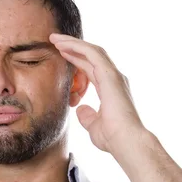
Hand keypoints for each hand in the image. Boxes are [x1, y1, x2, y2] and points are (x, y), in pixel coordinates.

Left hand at [49, 33, 146, 153]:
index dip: (76, 60)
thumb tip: (80, 109)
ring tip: (55, 39)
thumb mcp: (94, 125)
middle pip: (91, 56)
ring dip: (73, 43)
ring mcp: (114, 75)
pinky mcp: (111, 75)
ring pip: (92, 51)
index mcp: (110, 89)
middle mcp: (114, 79)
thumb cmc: (113, 138)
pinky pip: (93, 54)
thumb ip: (87, 116)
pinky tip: (63, 45)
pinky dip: (78, 47)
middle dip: (73, 47)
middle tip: (54, 41)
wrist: (126, 142)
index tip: (60, 54)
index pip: (91, 68)